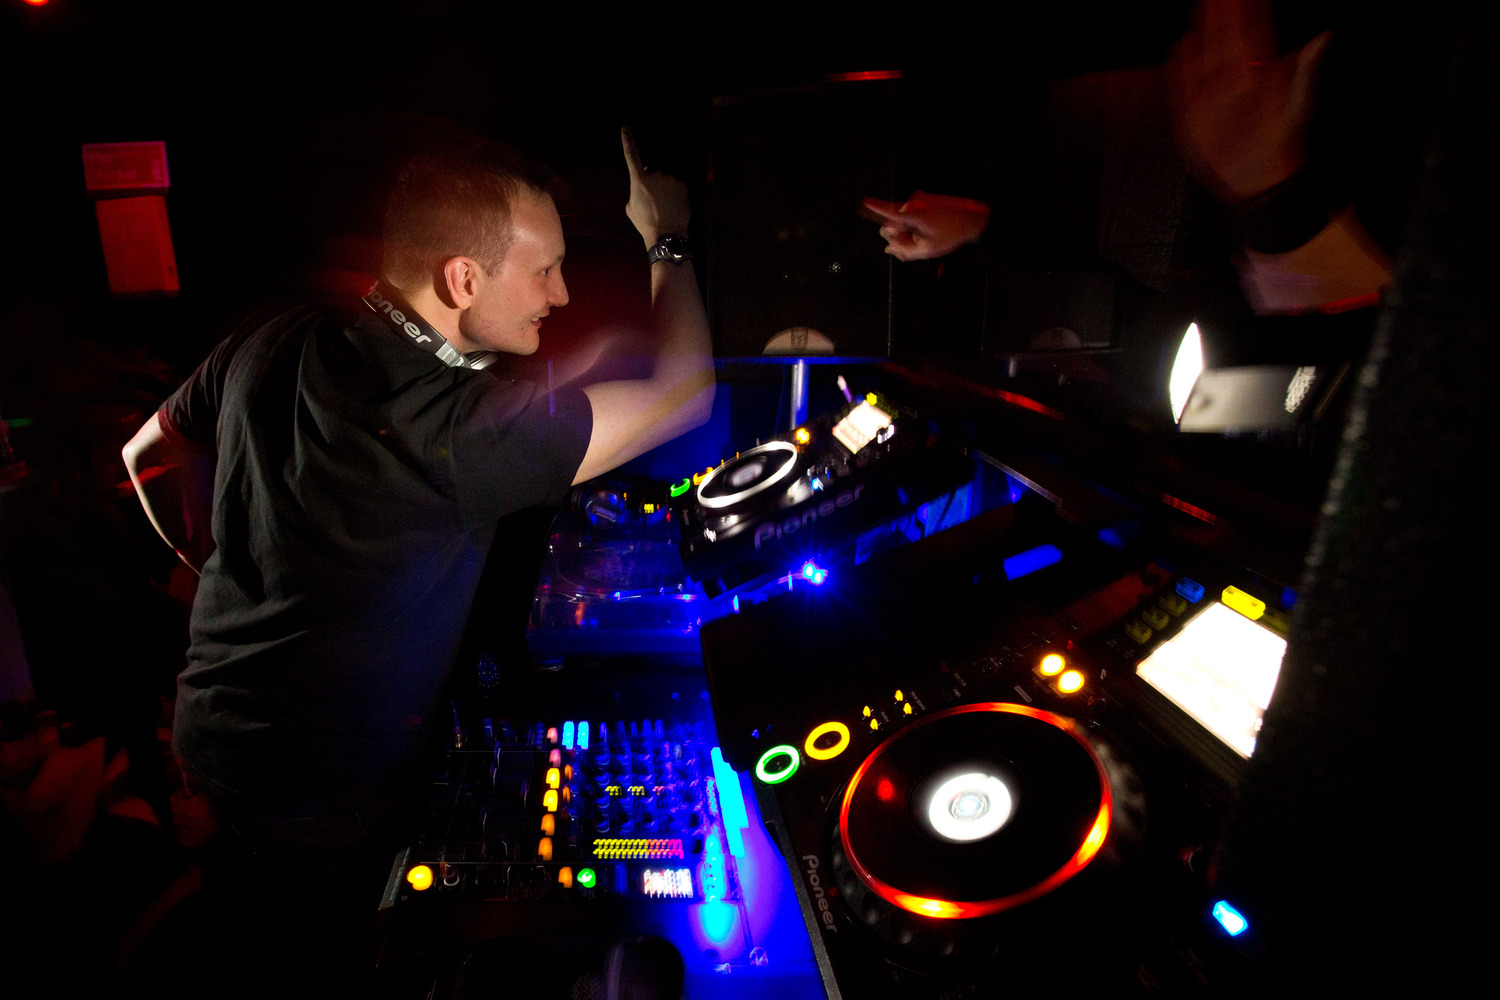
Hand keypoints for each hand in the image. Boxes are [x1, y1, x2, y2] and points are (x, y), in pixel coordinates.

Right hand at [622, 127, 690, 247]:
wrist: (666, 234)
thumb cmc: (645, 223)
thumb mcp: (631, 208)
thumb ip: (635, 192)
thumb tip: (642, 188)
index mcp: (639, 180)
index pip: (631, 155)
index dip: (627, 140)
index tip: (626, 128)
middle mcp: (656, 175)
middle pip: (653, 174)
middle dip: (652, 184)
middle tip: (652, 203)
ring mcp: (671, 179)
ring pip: (666, 181)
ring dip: (665, 190)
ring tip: (664, 208)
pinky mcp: (683, 186)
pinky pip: (677, 186)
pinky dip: (675, 194)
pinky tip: (673, 206)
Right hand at [860, 191, 989, 260]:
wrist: (972, 221)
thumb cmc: (950, 235)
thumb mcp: (928, 250)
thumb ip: (904, 251)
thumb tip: (888, 249)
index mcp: (914, 215)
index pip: (889, 212)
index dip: (874, 209)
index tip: (862, 203)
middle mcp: (913, 204)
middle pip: (891, 223)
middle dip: (896, 236)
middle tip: (911, 244)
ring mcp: (918, 200)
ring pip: (900, 219)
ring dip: (905, 231)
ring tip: (923, 238)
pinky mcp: (923, 199)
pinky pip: (908, 213)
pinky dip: (911, 224)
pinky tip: (923, 232)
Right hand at [1170, 0, 1331, 200]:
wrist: (1258, 182)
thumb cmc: (1281, 148)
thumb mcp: (1298, 108)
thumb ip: (1304, 73)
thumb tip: (1323, 38)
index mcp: (1260, 76)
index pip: (1252, 33)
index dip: (1247, 9)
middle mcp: (1236, 81)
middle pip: (1225, 38)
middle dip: (1221, 11)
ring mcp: (1214, 96)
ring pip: (1204, 55)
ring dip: (1201, 30)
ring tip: (1200, 6)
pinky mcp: (1196, 114)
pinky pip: (1185, 85)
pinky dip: (1180, 67)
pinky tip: (1178, 47)